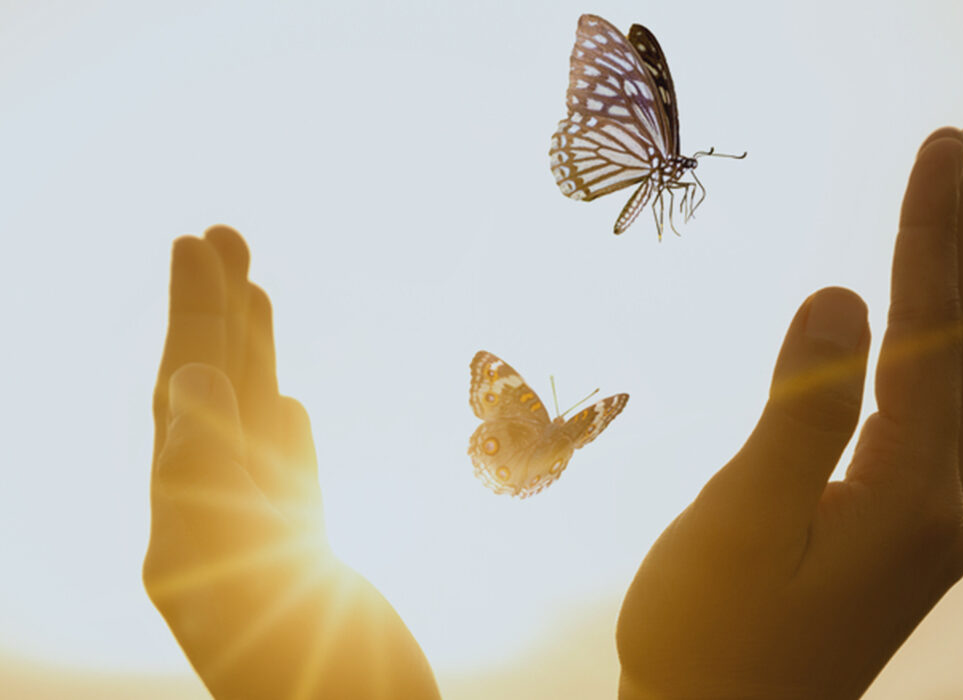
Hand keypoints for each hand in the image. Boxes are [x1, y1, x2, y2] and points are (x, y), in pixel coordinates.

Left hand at [143, 227, 439, 699]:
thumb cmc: (309, 682)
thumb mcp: (241, 571)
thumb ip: (207, 475)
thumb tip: (187, 372)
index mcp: (184, 521)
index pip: (183, 393)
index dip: (191, 315)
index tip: (198, 243)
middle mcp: (214, 519)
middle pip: (212, 393)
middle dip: (216, 311)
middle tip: (221, 233)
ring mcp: (263, 535)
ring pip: (252, 427)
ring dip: (249, 356)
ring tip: (253, 291)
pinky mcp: (305, 556)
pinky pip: (288, 474)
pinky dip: (284, 429)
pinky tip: (283, 399)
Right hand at [616, 128, 962, 699]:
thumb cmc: (711, 631)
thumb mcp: (746, 517)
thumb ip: (801, 407)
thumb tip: (841, 297)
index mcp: (908, 495)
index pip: (934, 336)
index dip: (931, 237)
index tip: (939, 151)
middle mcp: (936, 507)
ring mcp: (918, 526)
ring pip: (958, 390)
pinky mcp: (889, 538)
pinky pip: (929, 425)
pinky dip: (934, 361)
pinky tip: (923, 351)